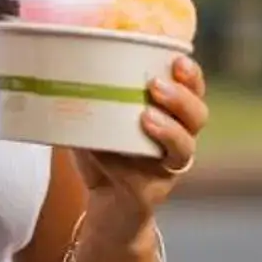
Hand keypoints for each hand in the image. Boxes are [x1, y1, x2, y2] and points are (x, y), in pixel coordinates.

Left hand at [72, 54, 207, 224]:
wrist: (104, 203)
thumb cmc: (103, 153)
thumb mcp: (95, 118)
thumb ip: (90, 96)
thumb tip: (63, 64)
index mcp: (170, 114)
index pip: (192, 89)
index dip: (191, 75)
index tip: (177, 58)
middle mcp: (179, 138)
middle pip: (197, 114)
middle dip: (182, 96)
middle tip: (156, 84)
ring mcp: (169, 166)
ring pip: (185, 145)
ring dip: (169, 129)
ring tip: (146, 115)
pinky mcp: (154, 190)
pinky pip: (157, 176)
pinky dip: (136, 166)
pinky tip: (124, 153)